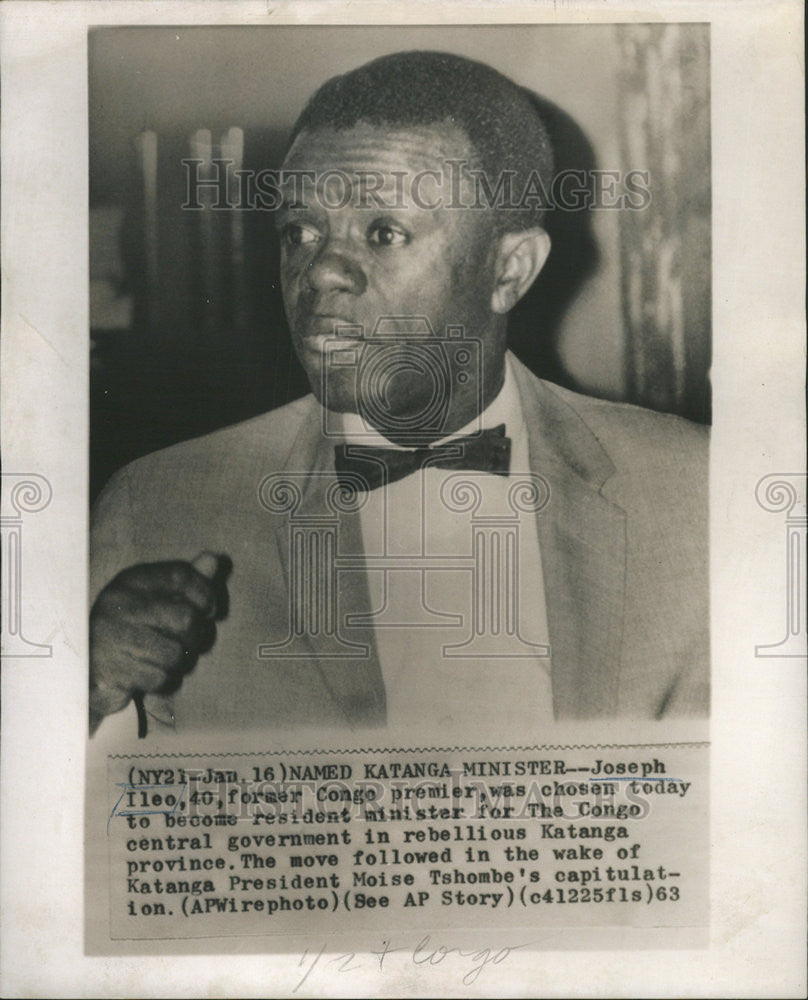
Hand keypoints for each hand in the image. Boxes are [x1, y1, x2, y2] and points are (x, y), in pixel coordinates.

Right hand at [89, 551, 228, 732]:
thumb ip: (188, 581)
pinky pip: (160, 678)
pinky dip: (162, 681)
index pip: (181, 576)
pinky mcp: (111, 668)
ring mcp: (111, 636)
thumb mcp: (159, 599)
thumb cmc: (134, 630)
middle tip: (187, 641)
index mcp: (132, 581)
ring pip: (175, 653)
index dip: (206, 595)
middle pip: (186, 619)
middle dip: (195, 636)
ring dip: (178, 662)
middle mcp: (119, 603)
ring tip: (165, 658)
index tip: (209, 611)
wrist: (91, 670)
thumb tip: (214, 559)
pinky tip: (149, 673)